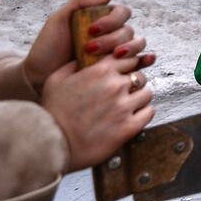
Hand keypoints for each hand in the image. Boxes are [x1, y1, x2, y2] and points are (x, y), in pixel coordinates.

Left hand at [24, 0, 139, 93]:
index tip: (92, 30)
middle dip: (112, 39)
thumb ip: (79, 2)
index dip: (111, 20)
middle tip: (90, 49)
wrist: (40, 76)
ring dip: (129, 49)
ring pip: (137, 44)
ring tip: (113, 58)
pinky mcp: (118, 70)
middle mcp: (112, 35)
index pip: (121, 13)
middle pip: (128, 31)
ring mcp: (116, 53)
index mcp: (101, 20)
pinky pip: (139, 62)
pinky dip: (146, 59)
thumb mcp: (58, 19)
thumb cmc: (48, 48)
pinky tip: (145, 60)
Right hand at [42, 55, 154, 171]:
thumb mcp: (56, 79)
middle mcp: (116, 85)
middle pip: (139, 75)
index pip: (128, 58)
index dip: (125, 65)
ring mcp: (124, 106)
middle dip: (132, 82)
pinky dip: (143, 113)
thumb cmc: (52, 112)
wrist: (52, 143)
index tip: (121, 73)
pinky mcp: (129, 127)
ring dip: (139, 97)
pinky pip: (149, 112)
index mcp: (100, 71)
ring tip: (128, 105)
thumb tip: (85, 57)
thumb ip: (74, 64)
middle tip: (123, 92)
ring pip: (146, 93)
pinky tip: (133, 117)